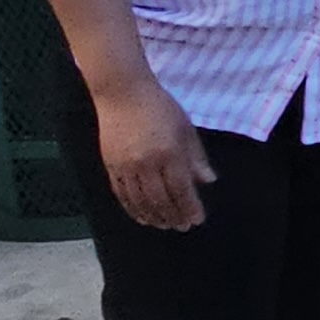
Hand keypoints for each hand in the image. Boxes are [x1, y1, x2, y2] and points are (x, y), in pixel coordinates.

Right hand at [92, 77, 216, 230]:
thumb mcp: (185, 127)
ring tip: (165, 225)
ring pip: (140, 201)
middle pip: (161, 199)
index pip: (181, 189)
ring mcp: (126, 167)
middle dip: (173, 216)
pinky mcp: (110, 166)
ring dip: (154, 217)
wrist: (122, 93)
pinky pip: (122, 195)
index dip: (190, 207)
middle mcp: (146, 163)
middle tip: (182, 226)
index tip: (197, 219)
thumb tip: (208, 181)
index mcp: (169, 152)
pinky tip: (142, 217)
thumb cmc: (160, 107)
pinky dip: (133, 209)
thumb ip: (196, 156)